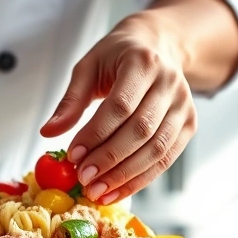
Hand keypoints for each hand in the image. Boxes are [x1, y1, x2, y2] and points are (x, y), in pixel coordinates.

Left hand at [40, 11, 196, 203]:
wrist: (158, 46)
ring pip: (157, 149)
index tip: (74, 156)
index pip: (120, 105)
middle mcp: (169, 83)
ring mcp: (184, 105)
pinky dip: (141, 179)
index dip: (96, 134)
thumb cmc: (118, 57)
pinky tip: (117, 191)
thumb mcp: (88, 67)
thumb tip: (48, 132)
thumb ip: (71, 101)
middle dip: (110, 159)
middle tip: (84, 179)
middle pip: (141, 130)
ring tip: (98, 191)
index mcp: (143, 62)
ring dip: (125, 176)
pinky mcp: (189, 125)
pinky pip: (166, 159)